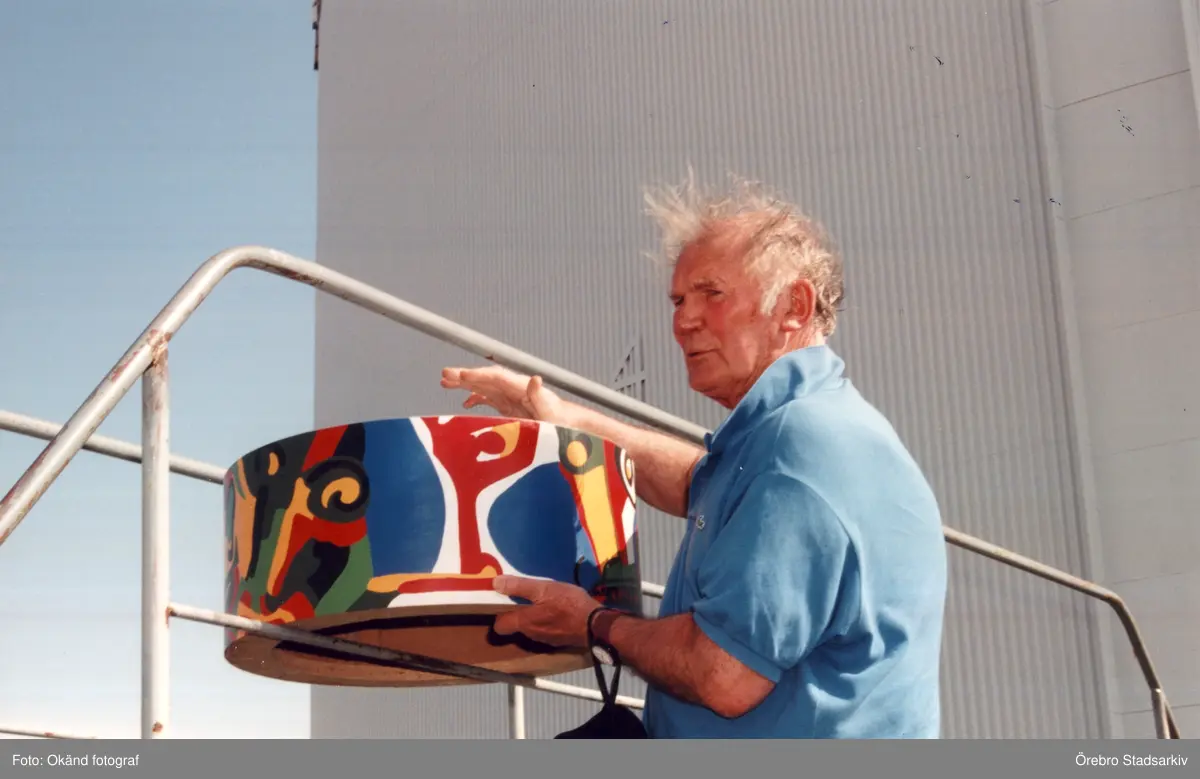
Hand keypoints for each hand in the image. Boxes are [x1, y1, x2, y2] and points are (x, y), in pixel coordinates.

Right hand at [440, 364, 565, 422]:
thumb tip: (535, 379)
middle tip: (445, 374)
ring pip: (484, 387)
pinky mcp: (510, 407)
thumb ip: (541, 397)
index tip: (461, 376)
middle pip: (487, 379)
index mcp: (524, 389)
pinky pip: (490, 399)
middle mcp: (515, 390)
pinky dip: (476, 399)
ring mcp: (511, 398)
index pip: (497, 378)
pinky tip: (464, 403)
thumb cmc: (563, 423)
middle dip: (466, 376)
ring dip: (465, 384)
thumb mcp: (553, 413)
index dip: (479, 376)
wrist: (571, 429)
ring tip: (444, 381)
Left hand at [492, 575, 599, 648]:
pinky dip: (547, 622)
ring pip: (531, 628)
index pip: (500, 626)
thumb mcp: (544, 589)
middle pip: (516, 626)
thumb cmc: (569, 604)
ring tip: (542, 601)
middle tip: (523, 597)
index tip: (500, 602)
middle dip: (517, 613)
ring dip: (533, 617)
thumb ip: (519, 587)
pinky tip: (557, 611)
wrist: (596, 625)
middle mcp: (531, 634)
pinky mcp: (559, 640)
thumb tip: (495, 583)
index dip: (498, 615)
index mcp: (524, 622)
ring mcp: (546, 639)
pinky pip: (546, 630)